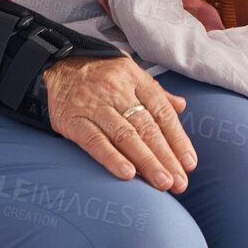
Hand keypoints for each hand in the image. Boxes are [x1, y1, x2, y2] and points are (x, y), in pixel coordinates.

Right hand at [43, 56, 195, 191]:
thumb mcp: (131, 73)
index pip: (162, 113)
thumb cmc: (100, 73)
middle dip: (167, 157)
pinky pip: (94, 141)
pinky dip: (112, 158)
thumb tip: (181, 107)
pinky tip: (127, 174)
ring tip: (163, 182)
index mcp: (136, 80)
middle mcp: (118, 92)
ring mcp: (95, 107)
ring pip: (125, 136)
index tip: (190, 163)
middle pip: (148, 128)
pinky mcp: (73, 121)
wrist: (57, 65)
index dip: (178, 139)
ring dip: (147, 162)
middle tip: (180, 182)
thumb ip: (156, 93)